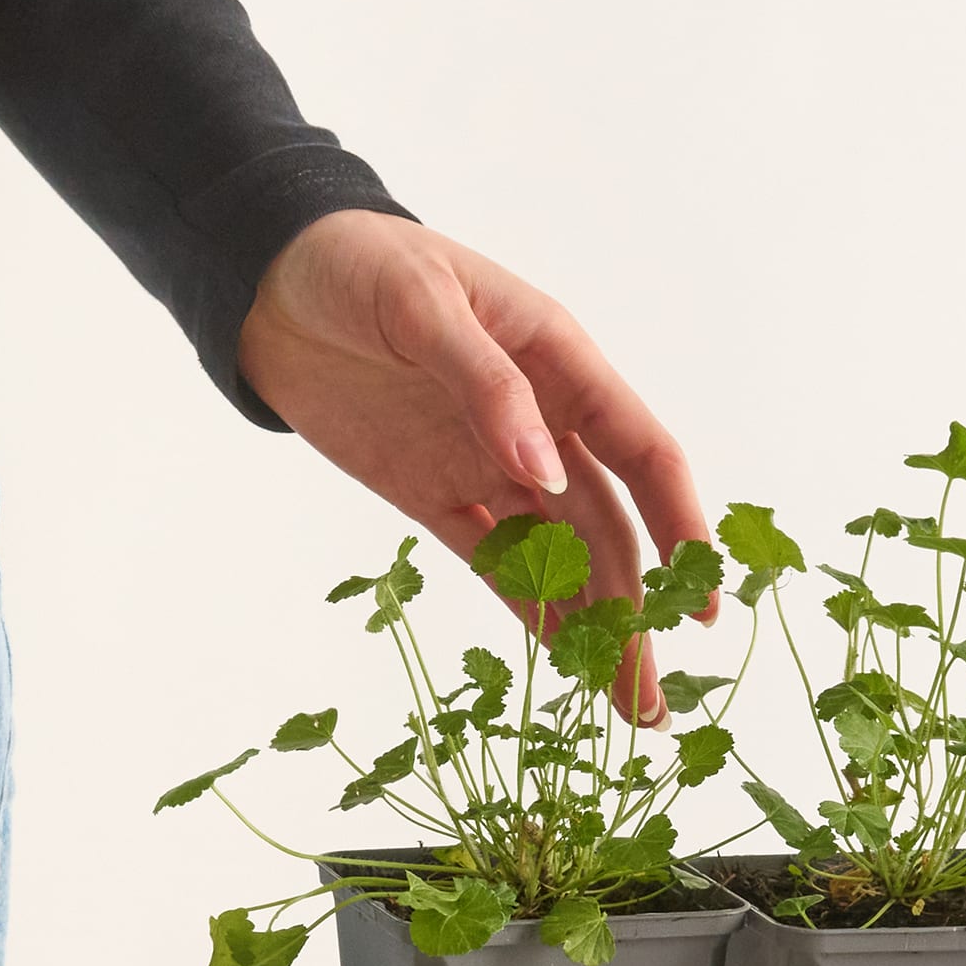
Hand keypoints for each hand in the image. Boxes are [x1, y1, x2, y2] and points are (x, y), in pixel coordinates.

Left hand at [238, 210, 713, 726]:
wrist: (265, 277)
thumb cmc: (355, 262)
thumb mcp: (422, 304)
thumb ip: (487, 385)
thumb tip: (546, 471)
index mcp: (562, 365)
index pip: (644, 455)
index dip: (682, 525)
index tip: (700, 599)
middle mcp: (544, 423)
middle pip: (609, 530)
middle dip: (636, 613)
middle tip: (651, 695)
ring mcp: (491, 463)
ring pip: (560, 558)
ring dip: (593, 627)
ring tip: (622, 702)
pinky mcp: (436, 494)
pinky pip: (495, 561)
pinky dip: (531, 611)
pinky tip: (563, 662)